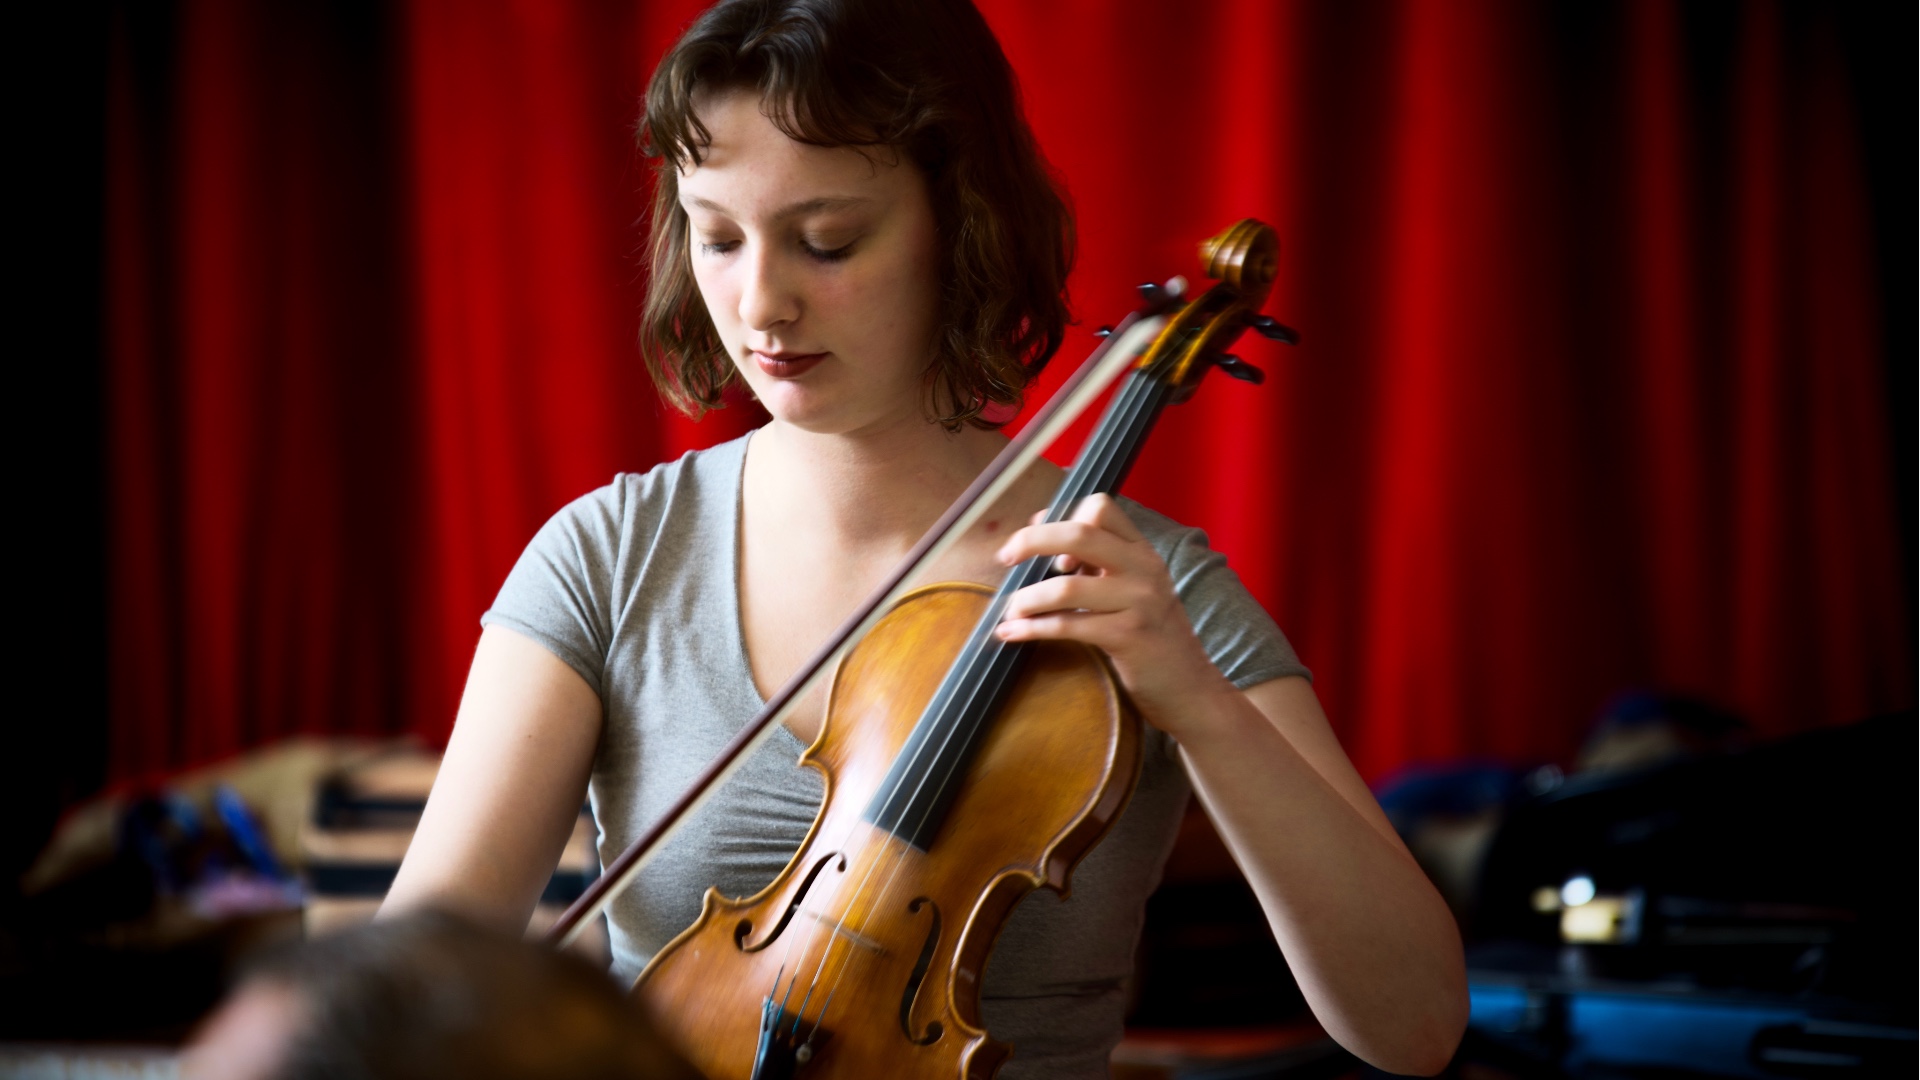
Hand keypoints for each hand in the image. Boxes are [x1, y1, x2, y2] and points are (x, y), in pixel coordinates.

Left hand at [992, 494, 1236, 734]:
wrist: (1190, 688)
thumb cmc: (1152, 639)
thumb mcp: (1134, 591)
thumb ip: (1100, 566)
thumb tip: (1044, 541)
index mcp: (1143, 552)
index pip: (1101, 507)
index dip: (1060, 517)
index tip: (1036, 534)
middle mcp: (1144, 569)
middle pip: (1079, 534)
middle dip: (1031, 541)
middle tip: (1006, 558)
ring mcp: (1139, 602)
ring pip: (1066, 587)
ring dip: (1027, 598)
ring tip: (1009, 609)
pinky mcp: (1128, 637)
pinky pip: (1067, 626)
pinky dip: (1031, 628)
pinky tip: (1011, 632)